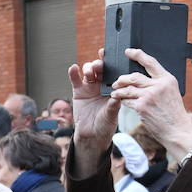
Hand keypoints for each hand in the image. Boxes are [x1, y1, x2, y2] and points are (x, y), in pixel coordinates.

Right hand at [68, 49, 121, 177]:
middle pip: (101, 69)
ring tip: (89, 72)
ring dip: (89, 68)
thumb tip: (117, 97)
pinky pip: (75, 80)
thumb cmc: (106, 124)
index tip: (114, 57)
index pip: (115, 73)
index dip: (114, 64)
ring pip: (89, 72)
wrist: (92, 135)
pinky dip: (73, 73)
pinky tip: (73, 68)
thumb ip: (113, 106)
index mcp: (114, 88)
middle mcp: (102, 85)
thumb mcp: (112, 115)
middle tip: (100, 65)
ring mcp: (90, 87)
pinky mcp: (78, 91)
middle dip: (100, 64)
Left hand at [110, 48, 191, 157]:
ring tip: (115, 92)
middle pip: (134, 76)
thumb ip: (159, 85)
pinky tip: (120, 101)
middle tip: (117, 82)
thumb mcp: (172, 94)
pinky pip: (127, 101)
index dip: (137, 54)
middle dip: (122, 78)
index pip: (150, 62)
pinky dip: (122, 101)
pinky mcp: (142, 106)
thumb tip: (142, 81)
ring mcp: (149, 96)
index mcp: (168, 80)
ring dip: (119, 90)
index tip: (128, 51)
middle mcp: (159, 85)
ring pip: (128, 88)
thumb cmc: (174, 115)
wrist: (178, 131)